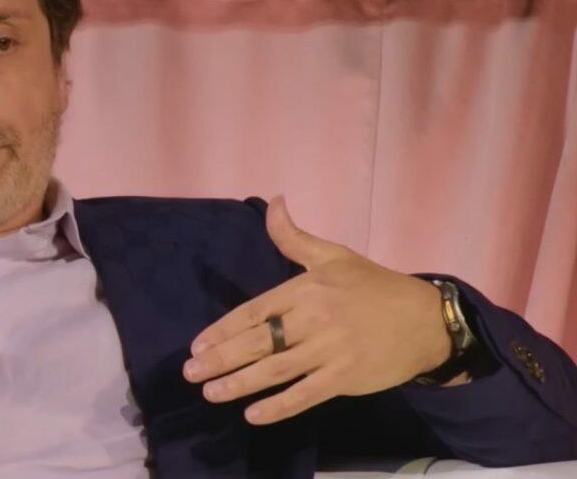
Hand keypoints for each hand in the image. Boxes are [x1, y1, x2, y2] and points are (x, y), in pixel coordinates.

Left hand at [181, 195, 455, 425]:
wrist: (427, 319)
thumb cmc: (374, 286)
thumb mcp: (333, 256)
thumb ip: (295, 237)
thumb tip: (274, 201)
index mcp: (305, 290)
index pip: (254, 312)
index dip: (223, 329)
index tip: (198, 345)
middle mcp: (313, 320)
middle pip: (258, 342)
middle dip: (221, 358)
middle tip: (191, 372)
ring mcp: (329, 351)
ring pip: (276, 370)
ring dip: (240, 384)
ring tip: (210, 393)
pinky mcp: (346, 377)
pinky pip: (305, 394)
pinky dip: (279, 406)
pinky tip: (253, 414)